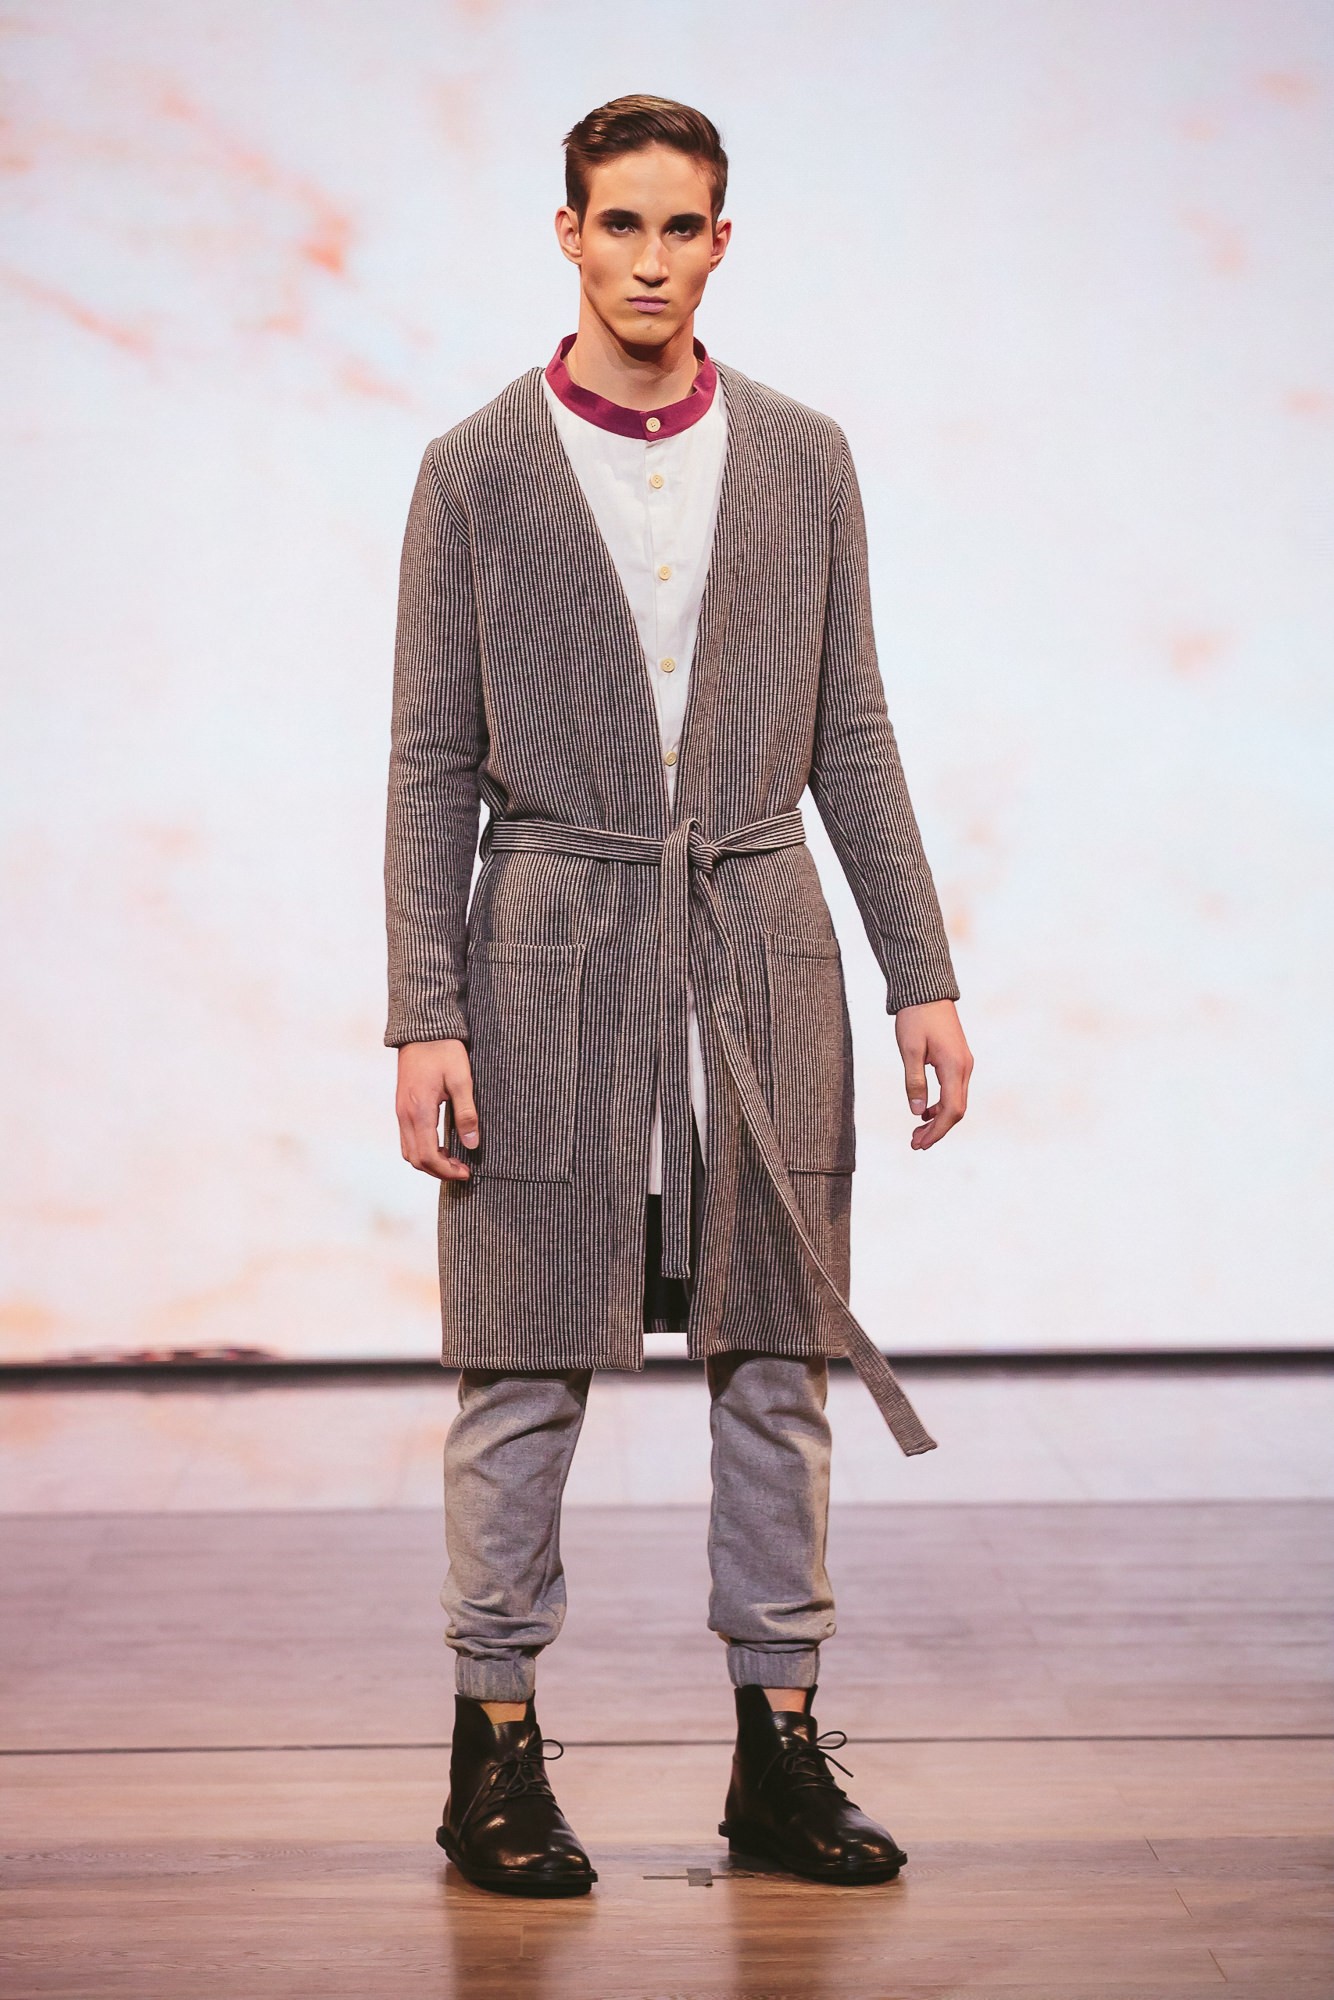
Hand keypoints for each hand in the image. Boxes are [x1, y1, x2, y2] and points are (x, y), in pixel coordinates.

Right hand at [396, 1039, 478, 1179]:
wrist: (422, 1029)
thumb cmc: (444, 1050)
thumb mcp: (462, 1080)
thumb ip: (467, 1114)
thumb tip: (472, 1144)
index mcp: (418, 1110)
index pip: (428, 1155)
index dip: (447, 1170)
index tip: (467, 1172)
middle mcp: (404, 1115)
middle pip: (415, 1159)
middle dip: (439, 1171)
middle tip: (463, 1171)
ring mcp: (400, 1111)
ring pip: (408, 1151)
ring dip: (430, 1162)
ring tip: (454, 1160)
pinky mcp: (402, 1107)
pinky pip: (407, 1139)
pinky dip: (423, 1150)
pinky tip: (442, 1146)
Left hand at [894, 999, 971, 1150]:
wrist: (926, 992)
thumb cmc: (916, 1018)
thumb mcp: (910, 1050)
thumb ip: (914, 1081)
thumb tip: (917, 1112)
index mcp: (954, 1066)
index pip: (951, 1110)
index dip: (937, 1131)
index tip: (919, 1144)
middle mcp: (964, 1067)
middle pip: (956, 1110)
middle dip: (937, 1130)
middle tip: (915, 1143)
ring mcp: (963, 1064)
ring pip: (956, 1101)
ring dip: (938, 1120)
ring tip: (917, 1132)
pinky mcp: (957, 1060)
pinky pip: (953, 1090)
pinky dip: (940, 1105)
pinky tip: (924, 1111)